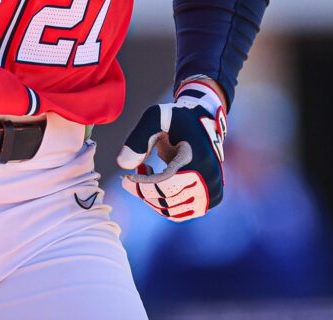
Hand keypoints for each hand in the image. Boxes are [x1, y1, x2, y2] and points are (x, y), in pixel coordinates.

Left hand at [117, 81, 226, 221]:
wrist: (202, 122)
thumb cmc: (175, 119)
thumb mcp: (155, 118)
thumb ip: (138, 139)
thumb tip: (122, 164)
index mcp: (200, 159)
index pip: (166, 184)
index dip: (143, 185)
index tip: (125, 178)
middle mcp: (210, 181)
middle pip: (166, 199)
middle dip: (143, 190)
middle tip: (132, 175)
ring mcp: (211, 194)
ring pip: (170, 211)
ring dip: (151, 196)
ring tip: (148, 173)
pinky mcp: (208, 202)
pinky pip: (177, 214)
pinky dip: (161, 203)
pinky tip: (157, 184)